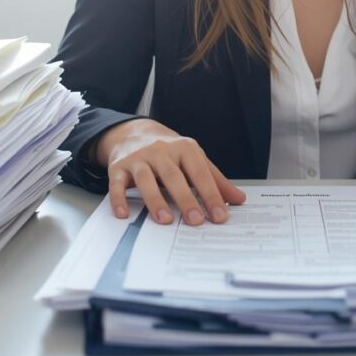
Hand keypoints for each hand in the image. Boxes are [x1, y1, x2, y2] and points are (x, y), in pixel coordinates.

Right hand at [96, 119, 246, 224]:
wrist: (134, 133)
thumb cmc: (170, 152)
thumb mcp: (194, 160)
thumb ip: (215, 179)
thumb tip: (239, 199)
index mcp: (184, 148)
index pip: (200, 172)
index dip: (211, 194)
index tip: (220, 216)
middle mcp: (161, 150)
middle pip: (174, 176)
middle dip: (186, 199)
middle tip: (196, 221)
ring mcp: (138, 158)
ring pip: (146, 178)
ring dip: (155, 200)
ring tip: (165, 220)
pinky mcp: (118, 167)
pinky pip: (116, 183)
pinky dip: (119, 199)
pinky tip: (124, 214)